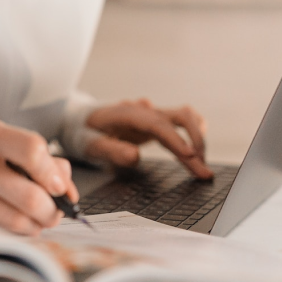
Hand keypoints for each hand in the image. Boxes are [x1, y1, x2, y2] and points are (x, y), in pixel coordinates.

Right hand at [0, 118, 77, 235]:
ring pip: (15, 221)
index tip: (59, 186)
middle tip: (52, 212)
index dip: (53, 173)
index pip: (32, 150)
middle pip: (29, 195)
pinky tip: (9, 224)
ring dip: (34, 226)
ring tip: (33, 220)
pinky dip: (12, 233)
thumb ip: (33, 155)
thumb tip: (65, 180)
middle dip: (50, 211)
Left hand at [83, 99, 212, 178]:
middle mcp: (145, 110)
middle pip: (181, 117)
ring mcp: (153, 114)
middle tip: (203, 171)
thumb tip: (135, 157)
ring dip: (198, 139)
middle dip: (196, 142)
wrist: (78, 118)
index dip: (177, 140)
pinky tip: (196, 154)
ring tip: (201, 166)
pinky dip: (193, 136)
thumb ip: (110, 150)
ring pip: (186, 118)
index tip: (192, 157)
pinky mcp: (156, 121)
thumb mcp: (88, 144)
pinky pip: (182, 123)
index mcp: (128, 114)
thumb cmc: (83, 132)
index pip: (158, 125)